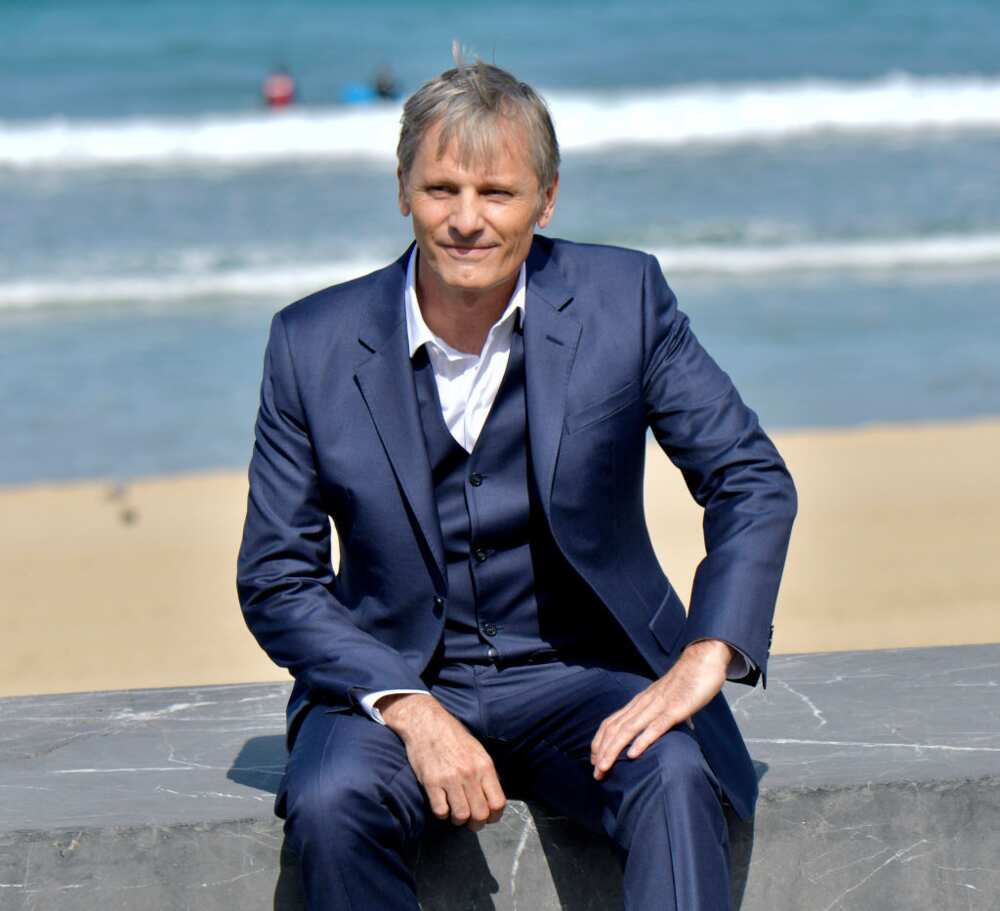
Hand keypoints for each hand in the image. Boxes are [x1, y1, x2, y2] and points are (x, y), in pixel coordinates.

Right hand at [379, 693, 505, 830]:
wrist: (426, 722)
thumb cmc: (452, 736)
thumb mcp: (478, 750)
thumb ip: (486, 773)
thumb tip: (493, 795)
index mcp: (484, 765)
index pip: (498, 803)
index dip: (495, 816)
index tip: (488, 817)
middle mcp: (469, 773)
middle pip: (481, 814)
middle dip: (477, 823)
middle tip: (470, 820)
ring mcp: (450, 778)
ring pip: (461, 816)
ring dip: (458, 820)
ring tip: (455, 813)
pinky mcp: (431, 782)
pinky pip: (440, 811)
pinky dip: (442, 813)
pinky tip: (441, 804)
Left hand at [590, 639, 731, 779]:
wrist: (702, 660)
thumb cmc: (687, 681)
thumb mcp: (669, 700)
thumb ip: (665, 714)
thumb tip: (672, 729)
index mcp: (640, 702)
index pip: (612, 722)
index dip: (600, 741)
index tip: (594, 759)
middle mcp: (643, 703)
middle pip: (615, 728)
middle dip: (602, 751)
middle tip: (595, 773)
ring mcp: (658, 705)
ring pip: (629, 729)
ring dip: (614, 750)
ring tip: (604, 767)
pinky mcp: (675, 709)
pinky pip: (656, 726)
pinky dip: (642, 740)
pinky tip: (633, 754)